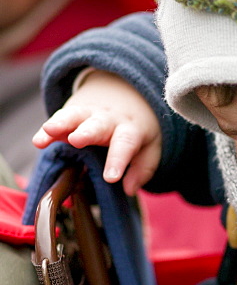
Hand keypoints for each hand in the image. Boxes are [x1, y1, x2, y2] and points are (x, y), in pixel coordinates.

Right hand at [33, 70, 161, 194]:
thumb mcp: (150, 148)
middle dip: (86, 132)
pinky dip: (47, 130)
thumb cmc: (137, 131)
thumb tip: (129, 189)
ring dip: (61, 123)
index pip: (125, 143)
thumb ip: (142, 169)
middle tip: (76, 140)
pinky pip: (58, 120)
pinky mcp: (71, 113)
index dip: (118, 160)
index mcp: (130, 129)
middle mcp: (109, 120)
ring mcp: (88, 114)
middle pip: (98, 125)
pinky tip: (39, 140)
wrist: (126, 94)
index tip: (111, 178)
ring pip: (74, 116)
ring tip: (49, 131)